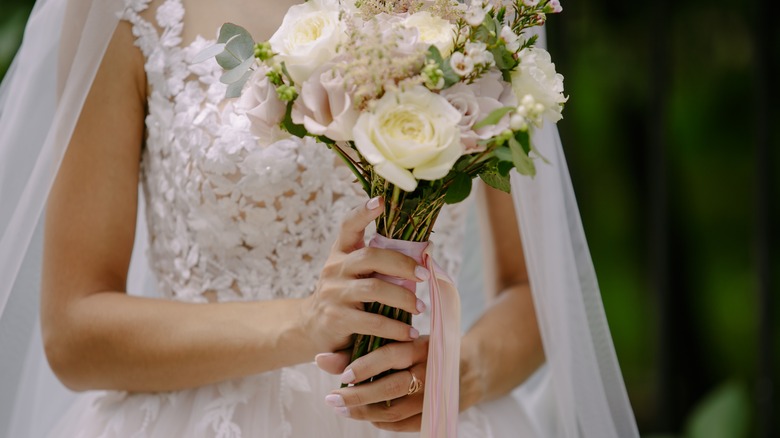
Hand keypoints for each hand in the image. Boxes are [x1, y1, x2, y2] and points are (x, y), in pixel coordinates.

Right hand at [301, 197, 428, 353]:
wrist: (310, 329)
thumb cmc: (344, 298)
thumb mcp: (353, 275)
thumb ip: (378, 263)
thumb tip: (424, 251)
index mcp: (341, 253)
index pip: (349, 226)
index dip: (363, 212)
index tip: (381, 202)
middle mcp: (335, 269)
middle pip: (370, 256)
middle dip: (402, 264)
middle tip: (424, 275)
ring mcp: (334, 293)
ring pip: (374, 289)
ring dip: (403, 298)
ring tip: (421, 308)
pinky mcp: (337, 319)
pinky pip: (372, 321)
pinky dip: (395, 328)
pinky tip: (409, 333)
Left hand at [316, 336, 429, 432]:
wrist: (467, 367)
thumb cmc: (423, 351)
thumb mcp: (399, 342)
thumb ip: (360, 349)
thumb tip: (320, 360)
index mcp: (421, 347)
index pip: (390, 355)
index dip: (365, 367)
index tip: (344, 375)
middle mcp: (429, 372)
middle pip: (390, 388)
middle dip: (357, 396)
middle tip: (332, 399)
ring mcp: (433, 396)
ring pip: (393, 411)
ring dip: (363, 412)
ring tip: (342, 409)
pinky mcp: (433, 414)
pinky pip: (401, 425)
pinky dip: (380, 422)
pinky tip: (366, 415)